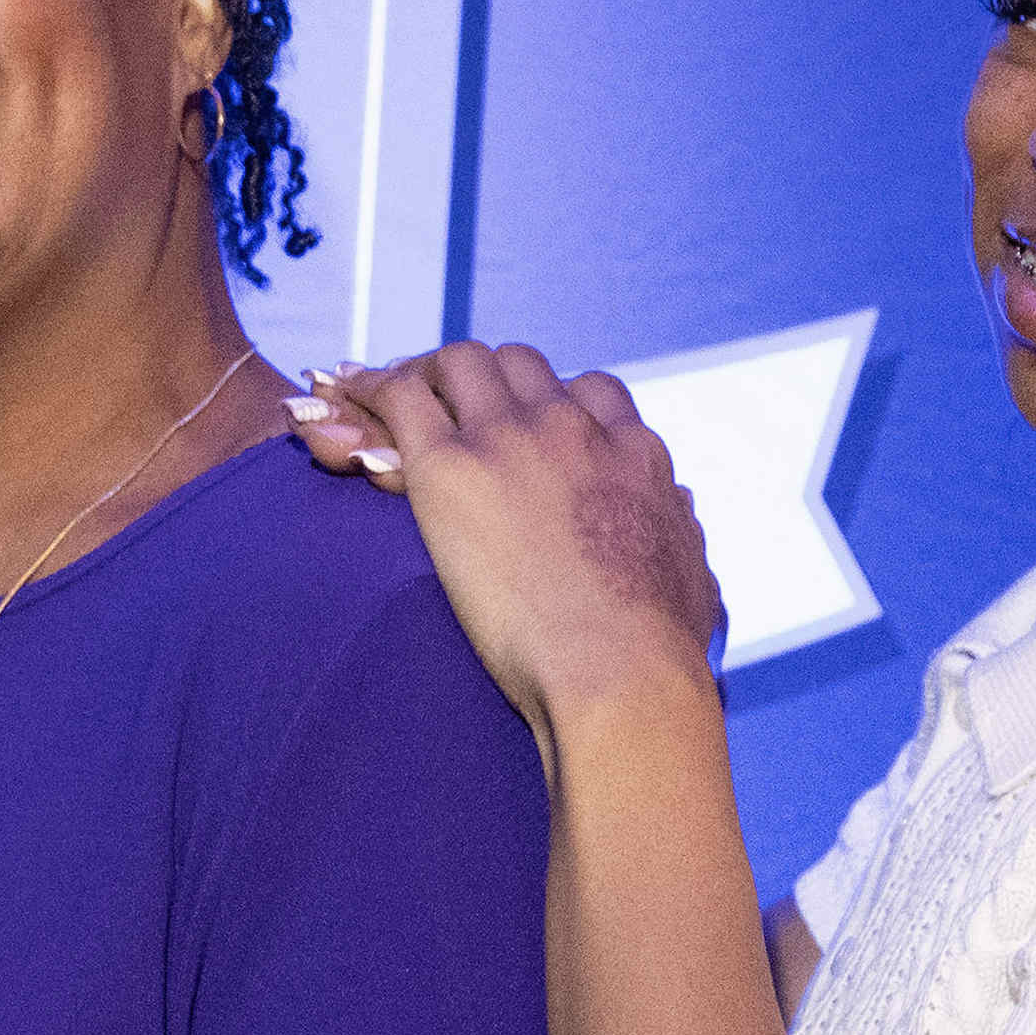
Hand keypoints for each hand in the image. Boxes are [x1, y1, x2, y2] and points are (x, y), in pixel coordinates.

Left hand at [291, 343, 725, 733]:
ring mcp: (511, 438)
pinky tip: (343, 404)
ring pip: (458, 362)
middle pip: (517, 365)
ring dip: (423, 376)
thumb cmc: (661, 652)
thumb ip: (681, 532)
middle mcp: (573, 428)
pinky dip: (370, 391)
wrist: (621, 671)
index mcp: (633, 453)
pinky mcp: (451, 466)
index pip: (587, 393)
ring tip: (384, 403)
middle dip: (478, 380)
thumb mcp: (692, 577)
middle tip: (440, 409)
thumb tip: (681, 511)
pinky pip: (400, 397)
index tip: (520, 428)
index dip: (546, 404)